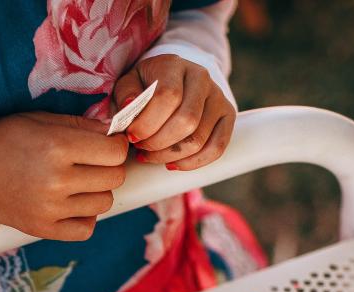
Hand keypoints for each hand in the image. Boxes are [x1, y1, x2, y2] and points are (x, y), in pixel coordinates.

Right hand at [0, 112, 128, 240]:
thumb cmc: (5, 139)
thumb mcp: (42, 120)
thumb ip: (81, 125)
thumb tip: (116, 132)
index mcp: (58, 147)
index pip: (115, 152)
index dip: (115, 145)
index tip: (106, 144)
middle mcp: (57, 180)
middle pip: (114, 178)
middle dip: (108, 167)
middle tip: (91, 162)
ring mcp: (51, 209)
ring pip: (104, 203)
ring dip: (96, 191)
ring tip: (77, 182)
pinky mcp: (43, 229)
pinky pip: (86, 229)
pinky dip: (85, 217)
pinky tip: (72, 204)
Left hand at [112, 54, 235, 169]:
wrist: (175, 80)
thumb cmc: (147, 85)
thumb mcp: (130, 83)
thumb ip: (126, 94)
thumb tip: (129, 106)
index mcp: (175, 65)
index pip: (168, 96)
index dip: (147, 123)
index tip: (131, 136)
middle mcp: (202, 78)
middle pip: (186, 121)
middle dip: (158, 143)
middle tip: (141, 148)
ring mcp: (218, 97)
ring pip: (199, 139)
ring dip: (171, 156)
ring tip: (152, 156)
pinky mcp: (227, 115)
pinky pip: (217, 147)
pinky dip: (194, 162)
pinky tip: (173, 164)